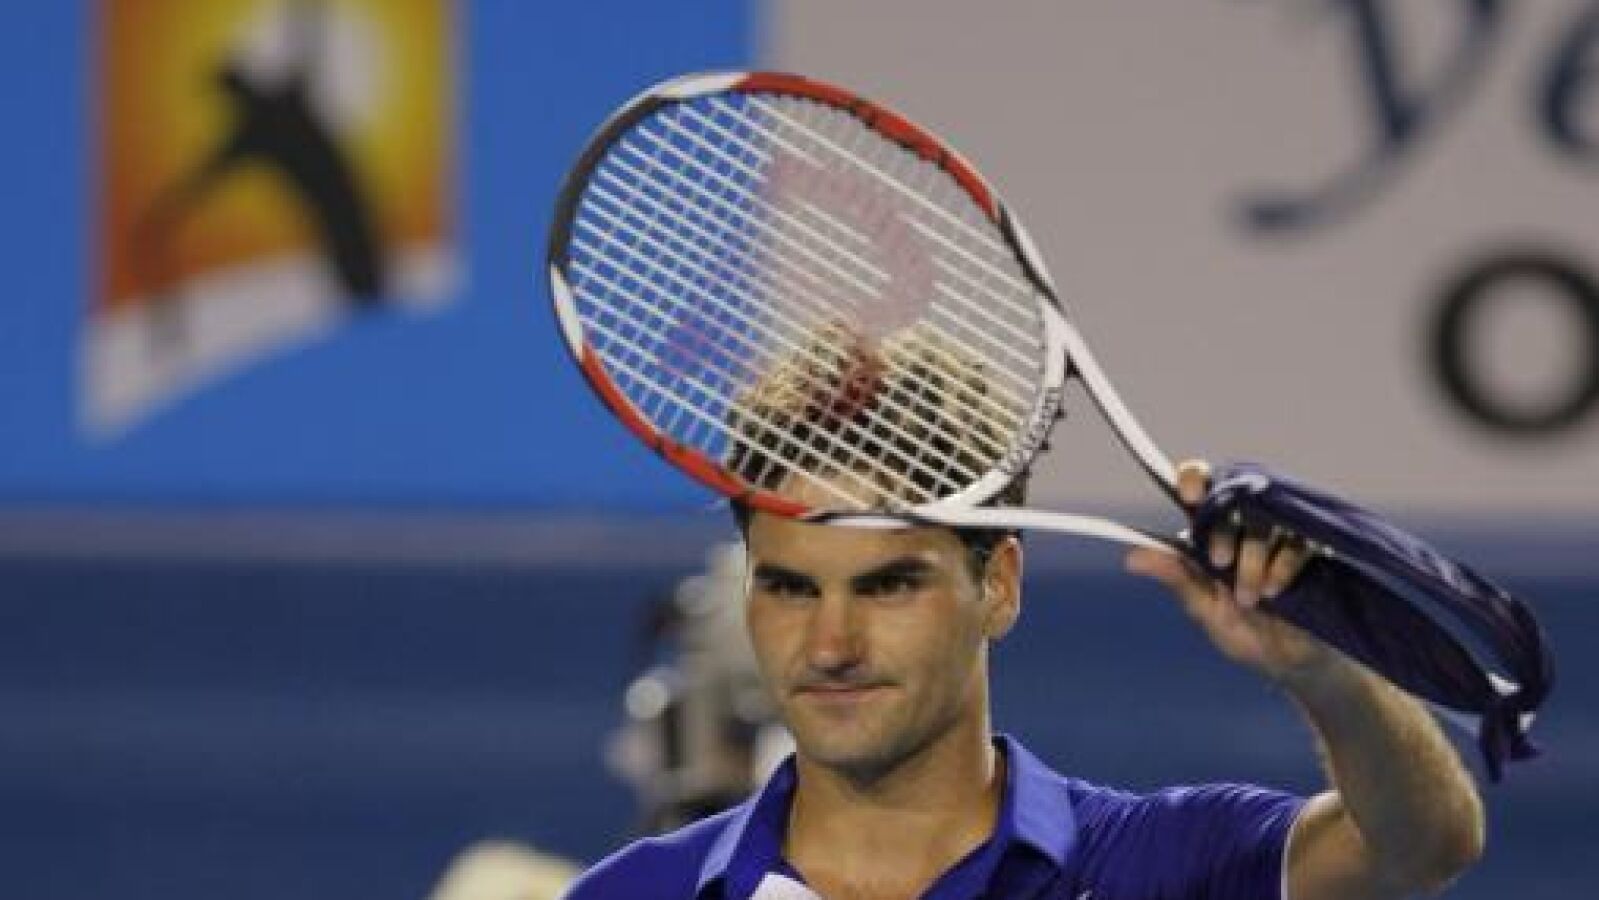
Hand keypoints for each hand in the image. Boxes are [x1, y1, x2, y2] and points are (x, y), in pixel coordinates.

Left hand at [1125, 459, 1333, 682]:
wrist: (1294, 662)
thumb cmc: (1245, 634)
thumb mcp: (1206, 609)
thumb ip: (1177, 579)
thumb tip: (1131, 558)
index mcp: (1210, 533)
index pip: (1200, 486)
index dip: (1194, 478)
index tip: (1191, 493)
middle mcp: (1243, 525)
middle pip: (1232, 500)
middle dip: (1223, 534)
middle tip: (1220, 563)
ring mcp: (1279, 533)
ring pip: (1265, 520)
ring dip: (1254, 558)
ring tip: (1251, 597)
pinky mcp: (1312, 545)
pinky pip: (1297, 537)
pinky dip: (1283, 563)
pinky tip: (1277, 590)